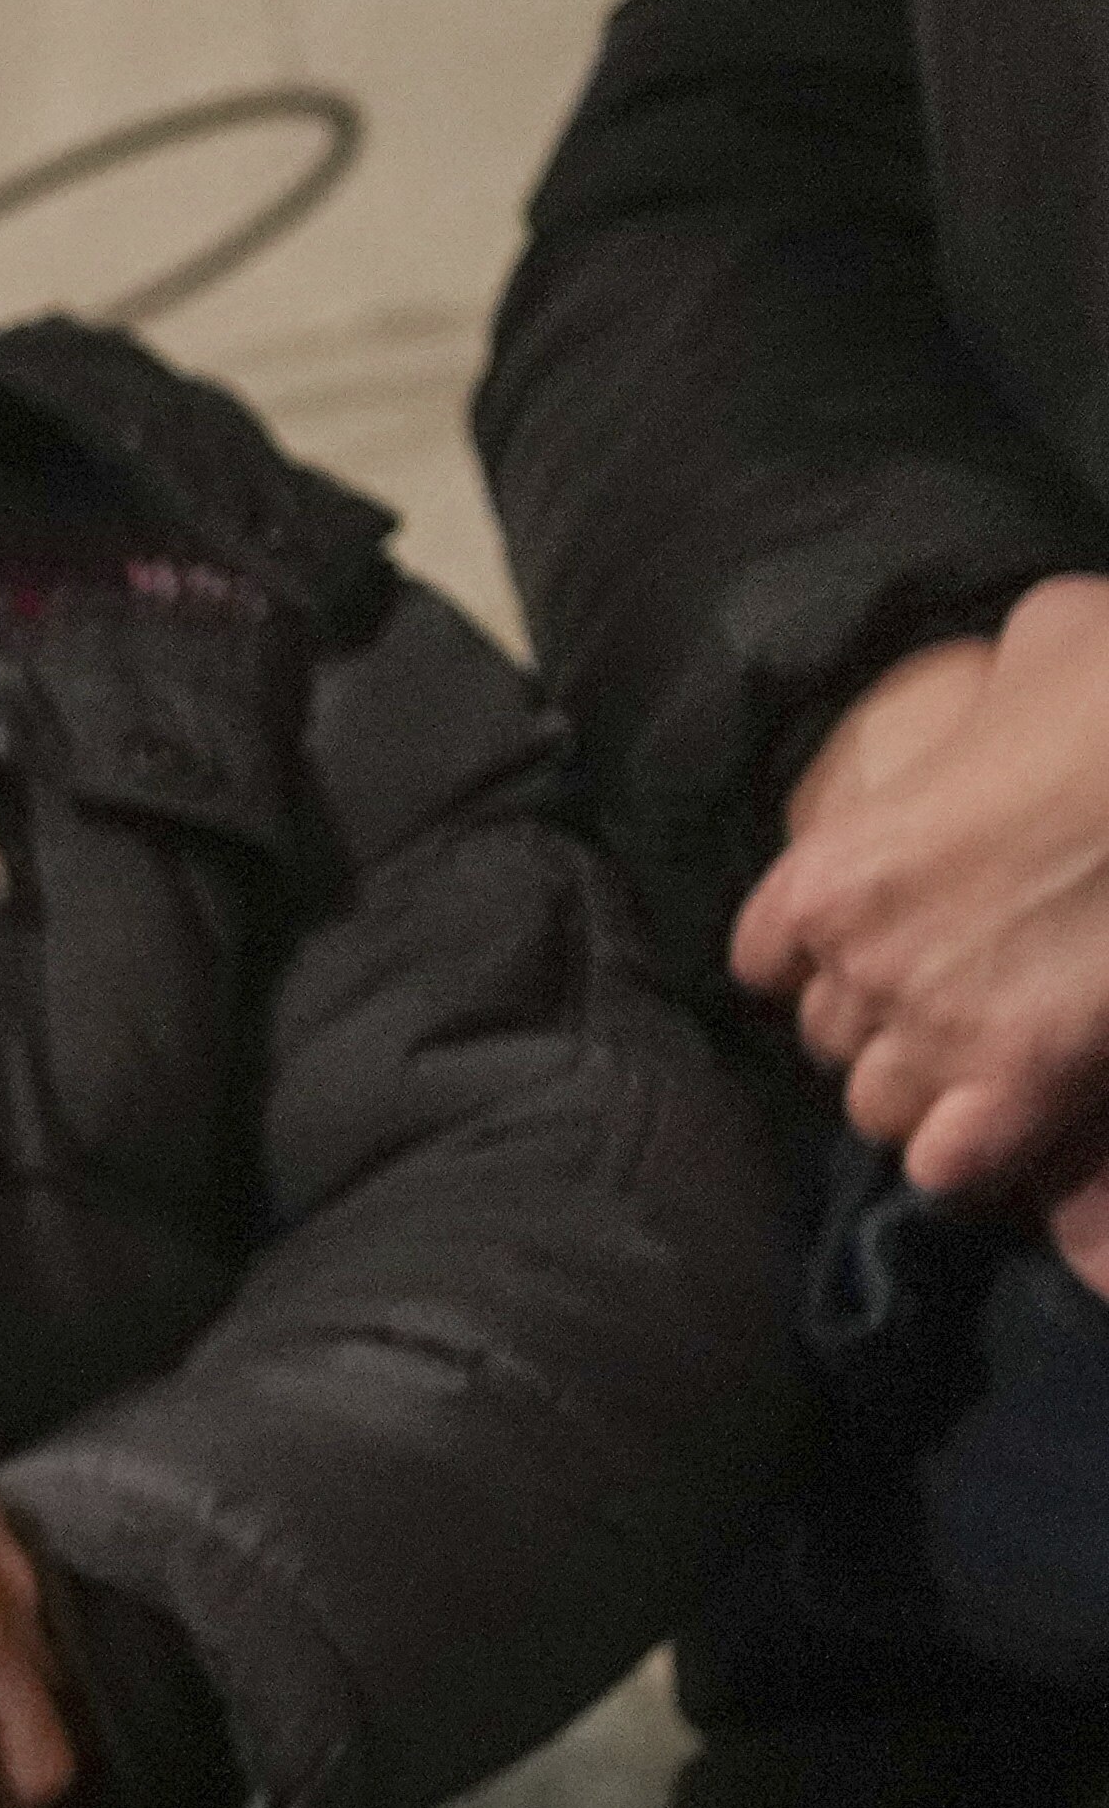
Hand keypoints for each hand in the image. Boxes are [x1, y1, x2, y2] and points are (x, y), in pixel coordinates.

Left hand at [746, 576, 1108, 1216]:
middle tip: (955, 1005)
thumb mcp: (1042, 642)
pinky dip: (973, 1156)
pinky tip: (1010, 1126)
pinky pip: (951, 1165)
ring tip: (982, 1069)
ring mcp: (939, 1028)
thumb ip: (990, 689)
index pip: (765, 956)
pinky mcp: (1028, 1079)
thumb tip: (1010, 684)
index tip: (870, 952)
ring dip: (923, 1095)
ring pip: (879, 1109)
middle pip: (827, 1038)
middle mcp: (862, 961)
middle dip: (880, 1026)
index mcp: (834, 869)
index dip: (817, 961)